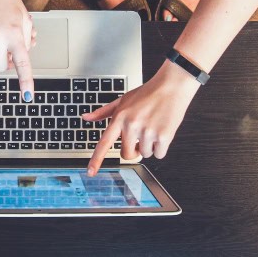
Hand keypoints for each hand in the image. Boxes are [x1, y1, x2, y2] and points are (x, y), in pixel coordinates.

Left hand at [83, 60, 201, 175]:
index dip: (96, 159)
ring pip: (145, 154)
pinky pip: (159, 154)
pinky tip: (162, 131)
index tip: (91, 172)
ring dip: (150, 146)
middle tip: (140, 138)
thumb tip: (86, 118)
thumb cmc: (147, 93)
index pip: (104, 143)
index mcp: (120, 118)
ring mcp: (147, 131)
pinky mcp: (163, 136)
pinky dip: (161, 147)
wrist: (171, 86)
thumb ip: (103, 112)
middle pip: (127, 155)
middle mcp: (132, 125)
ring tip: (153, 127)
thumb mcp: (122, 100)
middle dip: (134, 150)